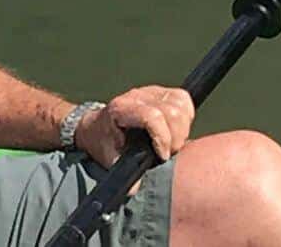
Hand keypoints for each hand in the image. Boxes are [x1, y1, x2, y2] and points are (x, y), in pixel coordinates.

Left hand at [77, 85, 195, 167]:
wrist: (95, 126)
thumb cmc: (102, 141)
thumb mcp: (108, 158)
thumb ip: (122, 172)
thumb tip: (135, 189)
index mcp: (121, 109)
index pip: (152, 116)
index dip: (163, 137)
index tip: (161, 156)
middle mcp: (136, 96)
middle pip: (172, 112)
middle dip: (175, 138)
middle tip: (166, 153)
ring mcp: (150, 91)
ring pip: (181, 104)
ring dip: (182, 128)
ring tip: (170, 143)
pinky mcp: (161, 92)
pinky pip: (184, 100)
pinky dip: (186, 117)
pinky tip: (175, 131)